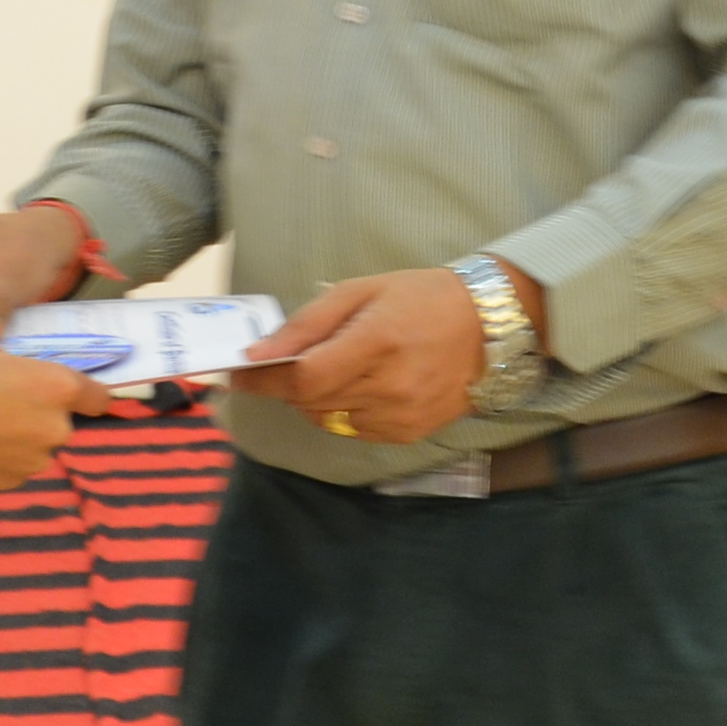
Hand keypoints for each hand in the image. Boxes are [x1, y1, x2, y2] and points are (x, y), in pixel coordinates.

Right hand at [0, 347, 114, 488]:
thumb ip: (21, 371)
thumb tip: (21, 380)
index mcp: (58, 388)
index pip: (98, 398)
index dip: (89, 398)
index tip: (82, 400)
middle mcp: (57, 427)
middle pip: (60, 425)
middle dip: (40, 419)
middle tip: (4, 409)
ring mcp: (36, 459)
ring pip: (37, 449)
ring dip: (21, 442)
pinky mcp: (14, 481)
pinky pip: (16, 468)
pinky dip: (3, 461)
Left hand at [236, 263, 490, 444]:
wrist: (489, 326)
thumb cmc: (421, 297)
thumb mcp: (362, 290)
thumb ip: (307, 323)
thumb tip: (256, 354)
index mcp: (377, 341)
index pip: (303, 377)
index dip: (263, 380)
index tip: (237, 373)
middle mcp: (390, 387)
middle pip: (309, 400)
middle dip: (287, 383)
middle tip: (290, 360)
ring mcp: (401, 416)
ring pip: (326, 419)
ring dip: (315, 397)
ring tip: (337, 367)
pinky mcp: (408, 434)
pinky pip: (352, 429)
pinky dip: (343, 410)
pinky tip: (364, 384)